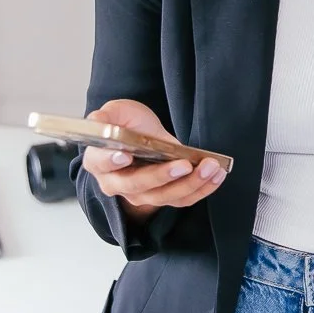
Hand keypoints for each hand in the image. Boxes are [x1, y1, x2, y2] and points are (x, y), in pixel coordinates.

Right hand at [82, 100, 228, 222]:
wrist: (142, 136)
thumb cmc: (126, 125)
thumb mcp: (116, 112)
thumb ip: (105, 117)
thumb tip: (96, 123)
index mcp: (99, 161)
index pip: (103, 164)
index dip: (112, 161)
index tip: (125, 156)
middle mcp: (117, 183)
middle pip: (138, 186)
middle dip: (163, 176)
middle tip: (184, 164)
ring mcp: (141, 194)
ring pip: (165, 196)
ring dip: (190, 184)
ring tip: (210, 167)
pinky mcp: (164, 196)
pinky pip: (183, 200)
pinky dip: (202, 189)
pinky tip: (217, 174)